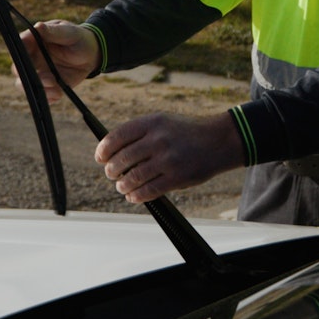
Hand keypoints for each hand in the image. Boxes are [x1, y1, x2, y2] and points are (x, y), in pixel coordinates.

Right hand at [17, 20, 98, 102]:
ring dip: (37, 87)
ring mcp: (39, 74)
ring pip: (27, 85)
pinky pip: (43, 96)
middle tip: (38, 77)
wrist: (91, 54)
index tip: (25, 56)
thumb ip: (53, 31)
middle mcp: (32, 59)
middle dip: (23, 75)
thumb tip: (38, 26)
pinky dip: (49, 97)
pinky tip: (58, 92)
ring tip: (53, 84)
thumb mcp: (68, 32)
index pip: (19, 45)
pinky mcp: (48, 86)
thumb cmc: (77, 37)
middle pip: (17, 69)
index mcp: (33, 41)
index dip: (18, 51)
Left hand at [94, 113, 243, 203]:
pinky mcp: (177, 177)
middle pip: (122, 159)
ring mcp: (168, 159)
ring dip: (123, 185)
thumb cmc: (186, 132)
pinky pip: (149, 190)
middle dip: (112, 170)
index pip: (117, 137)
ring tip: (122, 187)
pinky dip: (137, 196)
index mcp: (152, 123)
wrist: (218, 140)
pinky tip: (133, 196)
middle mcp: (158, 140)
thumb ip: (139, 133)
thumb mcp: (162, 122)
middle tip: (112, 174)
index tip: (100, 158)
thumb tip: (111, 150)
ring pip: (133, 177)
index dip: (103, 150)